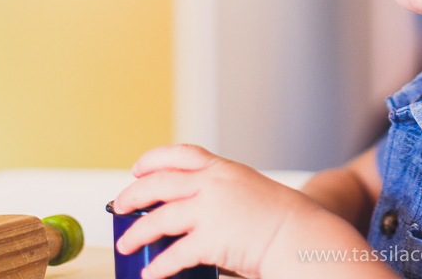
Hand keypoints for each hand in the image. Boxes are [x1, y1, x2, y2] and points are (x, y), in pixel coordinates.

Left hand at [113, 144, 324, 278]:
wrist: (301, 235)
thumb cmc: (280, 218)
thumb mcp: (247, 190)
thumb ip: (219, 194)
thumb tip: (187, 212)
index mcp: (223, 169)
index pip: (180, 154)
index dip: (154, 159)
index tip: (138, 169)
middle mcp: (213, 184)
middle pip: (159, 183)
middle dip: (133, 195)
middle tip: (120, 207)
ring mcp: (211, 210)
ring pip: (159, 219)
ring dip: (137, 233)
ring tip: (126, 244)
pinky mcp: (211, 239)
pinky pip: (174, 254)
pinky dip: (158, 266)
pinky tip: (150, 273)